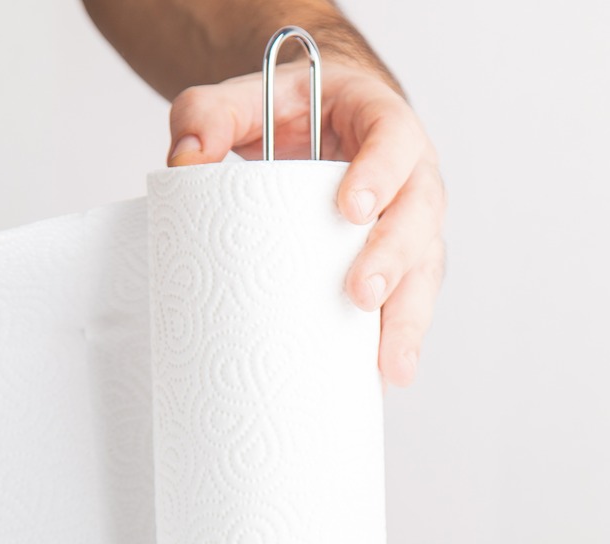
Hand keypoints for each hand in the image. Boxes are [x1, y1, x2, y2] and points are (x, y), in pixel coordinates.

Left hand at [166, 60, 444, 387]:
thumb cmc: (292, 111)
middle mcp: (411, 175)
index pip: (395, 139)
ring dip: (408, 319)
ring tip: (388, 365)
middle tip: (361, 294)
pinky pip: (408, 304)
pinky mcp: (402, 267)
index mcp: (383, 121)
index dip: (381, 172)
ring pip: (425, 270)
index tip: (351, 209)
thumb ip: (209, 113)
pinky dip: (395, 342)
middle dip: (395, 259)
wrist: (315, 123)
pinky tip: (380, 381)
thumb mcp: (248, 96)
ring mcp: (412, 225)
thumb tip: (184, 162)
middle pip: (420, 216)